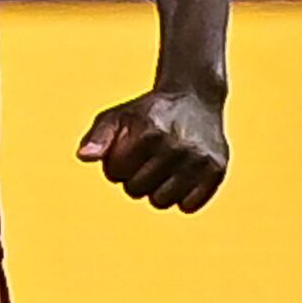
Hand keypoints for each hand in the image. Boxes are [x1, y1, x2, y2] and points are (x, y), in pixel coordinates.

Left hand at [79, 84, 228, 212]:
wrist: (195, 97)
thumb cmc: (149, 112)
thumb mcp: (118, 116)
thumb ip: (98, 137)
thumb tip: (84, 157)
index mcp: (148, 131)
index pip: (116, 174)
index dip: (117, 165)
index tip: (128, 151)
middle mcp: (175, 145)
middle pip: (136, 191)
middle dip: (135, 178)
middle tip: (147, 160)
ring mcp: (198, 158)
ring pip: (162, 202)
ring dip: (157, 190)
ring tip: (163, 169)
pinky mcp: (216, 169)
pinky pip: (189, 206)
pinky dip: (183, 198)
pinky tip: (182, 176)